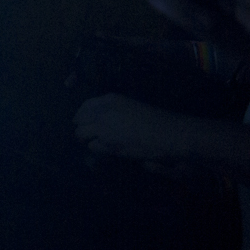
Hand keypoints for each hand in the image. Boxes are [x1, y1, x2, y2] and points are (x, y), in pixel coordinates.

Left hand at [74, 93, 201, 161]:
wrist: (170, 135)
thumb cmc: (158, 120)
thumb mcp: (131, 106)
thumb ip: (113, 110)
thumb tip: (98, 118)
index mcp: (110, 99)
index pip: (85, 106)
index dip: (82, 115)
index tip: (82, 121)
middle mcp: (103, 112)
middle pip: (79, 121)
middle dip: (82, 128)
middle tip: (89, 135)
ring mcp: (104, 128)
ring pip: (81, 135)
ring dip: (88, 140)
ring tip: (98, 143)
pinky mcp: (109, 144)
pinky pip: (93, 147)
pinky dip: (98, 149)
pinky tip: (108, 150)